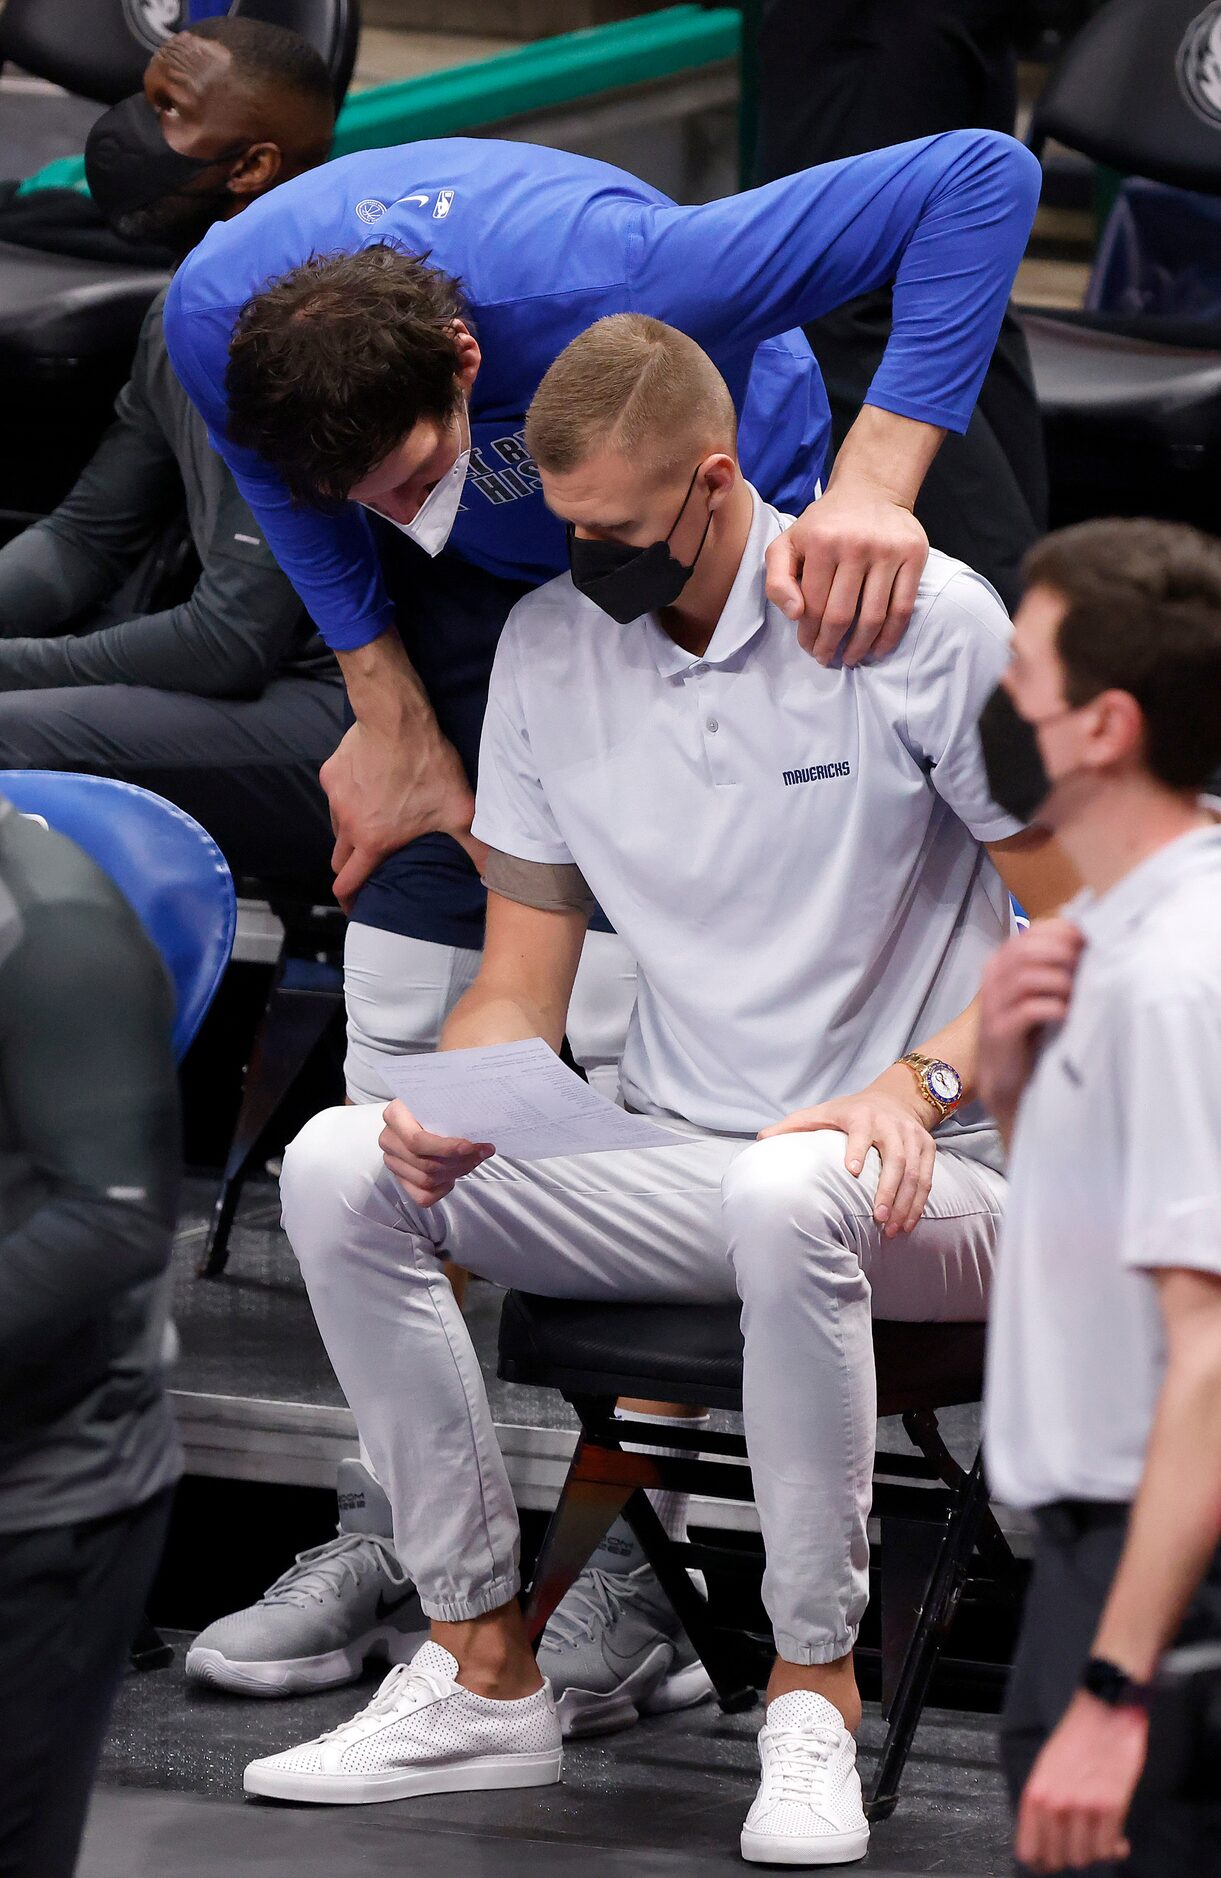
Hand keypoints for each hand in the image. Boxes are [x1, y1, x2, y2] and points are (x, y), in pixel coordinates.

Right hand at [321, 718, 474, 910]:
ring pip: (337, 828)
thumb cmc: (428, 765)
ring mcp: (335, 799)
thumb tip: (493, 876)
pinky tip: (369, 789)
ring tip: (373, 826)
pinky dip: (349, 800)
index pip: (348, 883)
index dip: (349, 901)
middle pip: (339, 861)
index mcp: (373, 840)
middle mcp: (347, 824)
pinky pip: (336, 797)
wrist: (396, 719)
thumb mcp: (459, 810)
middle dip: (350, 871)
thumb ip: (475, 847)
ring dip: (351, 834)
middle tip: (367, 871)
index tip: (355, 909)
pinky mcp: (330, 775)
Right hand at [379, 1098, 492, 1206]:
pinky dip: (442, 1190)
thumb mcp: (441, 1101)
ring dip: (454, 1173)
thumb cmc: (434, 1105)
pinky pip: (422, 1196)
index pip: (417, 1141)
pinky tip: (452, 1177)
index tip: (470, 1147)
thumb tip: (482, 1143)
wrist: (420, 1111)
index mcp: (395, 1116)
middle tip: (480, 1153)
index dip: (446, 1148)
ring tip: (471, 1161)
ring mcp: (392, 1161)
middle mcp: (389, 1140)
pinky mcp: (400, 1179)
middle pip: (425, 1163)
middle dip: (458, 1162)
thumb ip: (456, 1115)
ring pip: (425, 1180)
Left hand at [759, 1085, 936, 1234]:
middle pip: (895, 1158)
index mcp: (862, 1116)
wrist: (897, 1096)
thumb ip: (794, 1125)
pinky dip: (919, 1202)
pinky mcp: (927, 1147)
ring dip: (905, 1202)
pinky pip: (927, 1178)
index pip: (861, 1132)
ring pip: (914, 1172)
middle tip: (877, 1218)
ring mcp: (912, 1136)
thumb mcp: (822, 1112)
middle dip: (888, 1189)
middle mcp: (891, 1125)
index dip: (856, 1149)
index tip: (851, 1171)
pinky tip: (908, 1223)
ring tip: (892, 1229)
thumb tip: (761, 1139)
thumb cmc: (851, 1111)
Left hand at [764, 481, 928, 666]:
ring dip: (860, 647)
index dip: (808, 634)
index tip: (808, 648)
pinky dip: (890, 635)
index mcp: (821, 543)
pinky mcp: (913, 555)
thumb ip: (777, 579)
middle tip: (827, 658)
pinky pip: (902, 607)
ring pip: (872, 616)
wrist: (870, 490)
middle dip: (830, 645)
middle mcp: (855, 545)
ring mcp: (887, 551)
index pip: (812, 605)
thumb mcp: (788, 543)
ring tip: (851, 658)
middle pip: (841, 615)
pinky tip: (878, 649)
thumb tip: (795, 615)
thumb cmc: (824, 524)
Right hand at [978, 918, 1083, 1134]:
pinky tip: (1067, 1015)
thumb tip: (1093, 943)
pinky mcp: (1000, 1031)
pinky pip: (1028, 1010)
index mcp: (1003, 962)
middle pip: (1027, 950)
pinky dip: (1054, 1008)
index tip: (1090, 940)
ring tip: (1077, 994)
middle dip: (1063, 954)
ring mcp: (994, 1005)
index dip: (1062, 932)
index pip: (1031, 932)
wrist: (1005, 1076)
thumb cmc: (1029, 1031)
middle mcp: (993, 978)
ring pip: (1027, 977)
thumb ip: (1055, 967)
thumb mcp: (1041, 992)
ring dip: (1060, 982)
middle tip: (1086, 967)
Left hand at [1016, 1691, 1147, 1870]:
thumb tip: (1045, 1839)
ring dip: (1095, 1852)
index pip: (1029, 1852)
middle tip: (1082, 1844)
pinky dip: (1114, 1848)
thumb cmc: (1077, 1736)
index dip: (1042, 1861)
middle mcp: (1056, 1804)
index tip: (1054, 1859)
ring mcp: (1084, 1807)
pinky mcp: (1112, 1807)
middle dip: (1071, 1855)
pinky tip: (1118, 1840)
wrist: (1105, 1712)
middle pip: (1058, 1860)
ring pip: (1085, 1858)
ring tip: (1101, 1838)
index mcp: (1035, 1794)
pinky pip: (1109, 1848)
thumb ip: (1043, 1803)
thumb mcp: (1046, 1768)